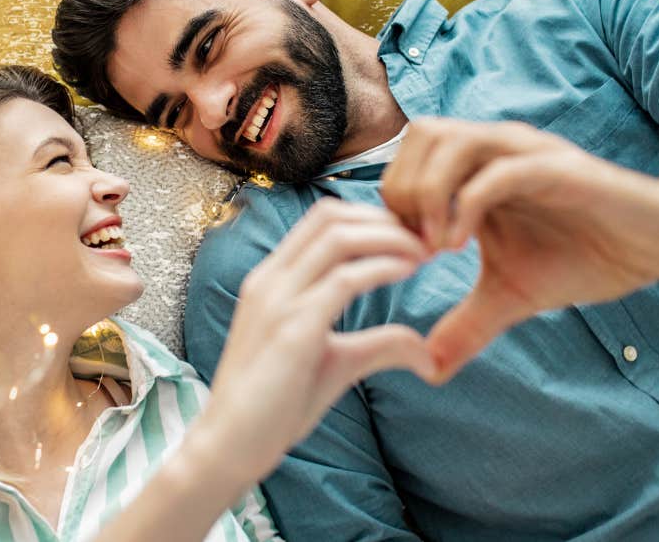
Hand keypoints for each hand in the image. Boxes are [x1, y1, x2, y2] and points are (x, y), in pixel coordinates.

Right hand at [191, 199, 435, 486]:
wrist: (229, 444)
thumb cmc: (275, 404)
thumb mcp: (336, 363)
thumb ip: (378, 346)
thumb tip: (428, 354)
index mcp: (272, 279)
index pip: (322, 219)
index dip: (372, 217)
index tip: (412, 238)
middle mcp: (271, 278)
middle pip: (331, 215)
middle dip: (385, 218)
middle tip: (426, 240)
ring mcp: (278, 299)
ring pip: (338, 237)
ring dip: (390, 237)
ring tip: (424, 253)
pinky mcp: (292, 328)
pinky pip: (344, 279)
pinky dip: (383, 266)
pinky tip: (407, 272)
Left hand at [380, 118, 658, 383]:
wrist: (653, 248)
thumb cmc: (579, 257)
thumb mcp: (509, 296)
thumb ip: (466, 325)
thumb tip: (429, 371)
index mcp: (477, 168)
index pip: (408, 159)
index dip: (391, 203)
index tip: (402, 257)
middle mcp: (496, 149)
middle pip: (420, 136)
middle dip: (403, 192)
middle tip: (414, 250)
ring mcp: (526, 153)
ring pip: (452, 141)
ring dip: (429, 193)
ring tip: (434, 249)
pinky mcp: (559, 169)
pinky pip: (500, 170)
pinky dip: (468, 203)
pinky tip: (460, 247)